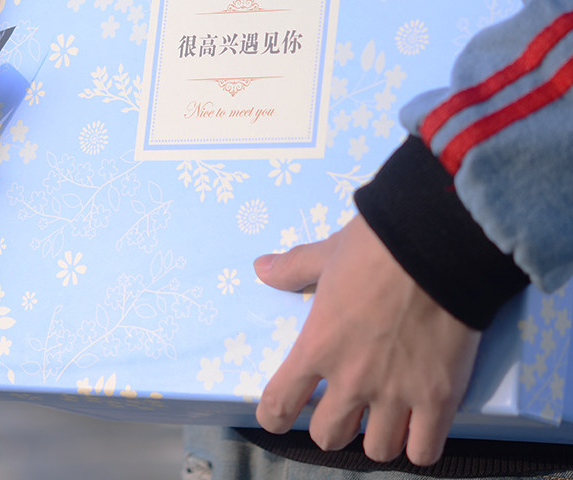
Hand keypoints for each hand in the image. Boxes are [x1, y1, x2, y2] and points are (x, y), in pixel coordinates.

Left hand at [254, 215, 480, 465]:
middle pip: (328, 436)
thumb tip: (260, 268)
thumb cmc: (374, 249)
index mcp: (317, 345)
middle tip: (343, 407)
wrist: (436, 247)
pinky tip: (419, 426)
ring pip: (377, 450)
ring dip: (376, 437)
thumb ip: (292, 268)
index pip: (279, 404)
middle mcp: (351, 379)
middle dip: (331, 426)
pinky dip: (419, 446)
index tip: (279, 415)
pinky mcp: (439, 399)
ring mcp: (396, 393)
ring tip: (384, 418)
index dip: (274, 416)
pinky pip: (424, 452)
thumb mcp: (326, 254)